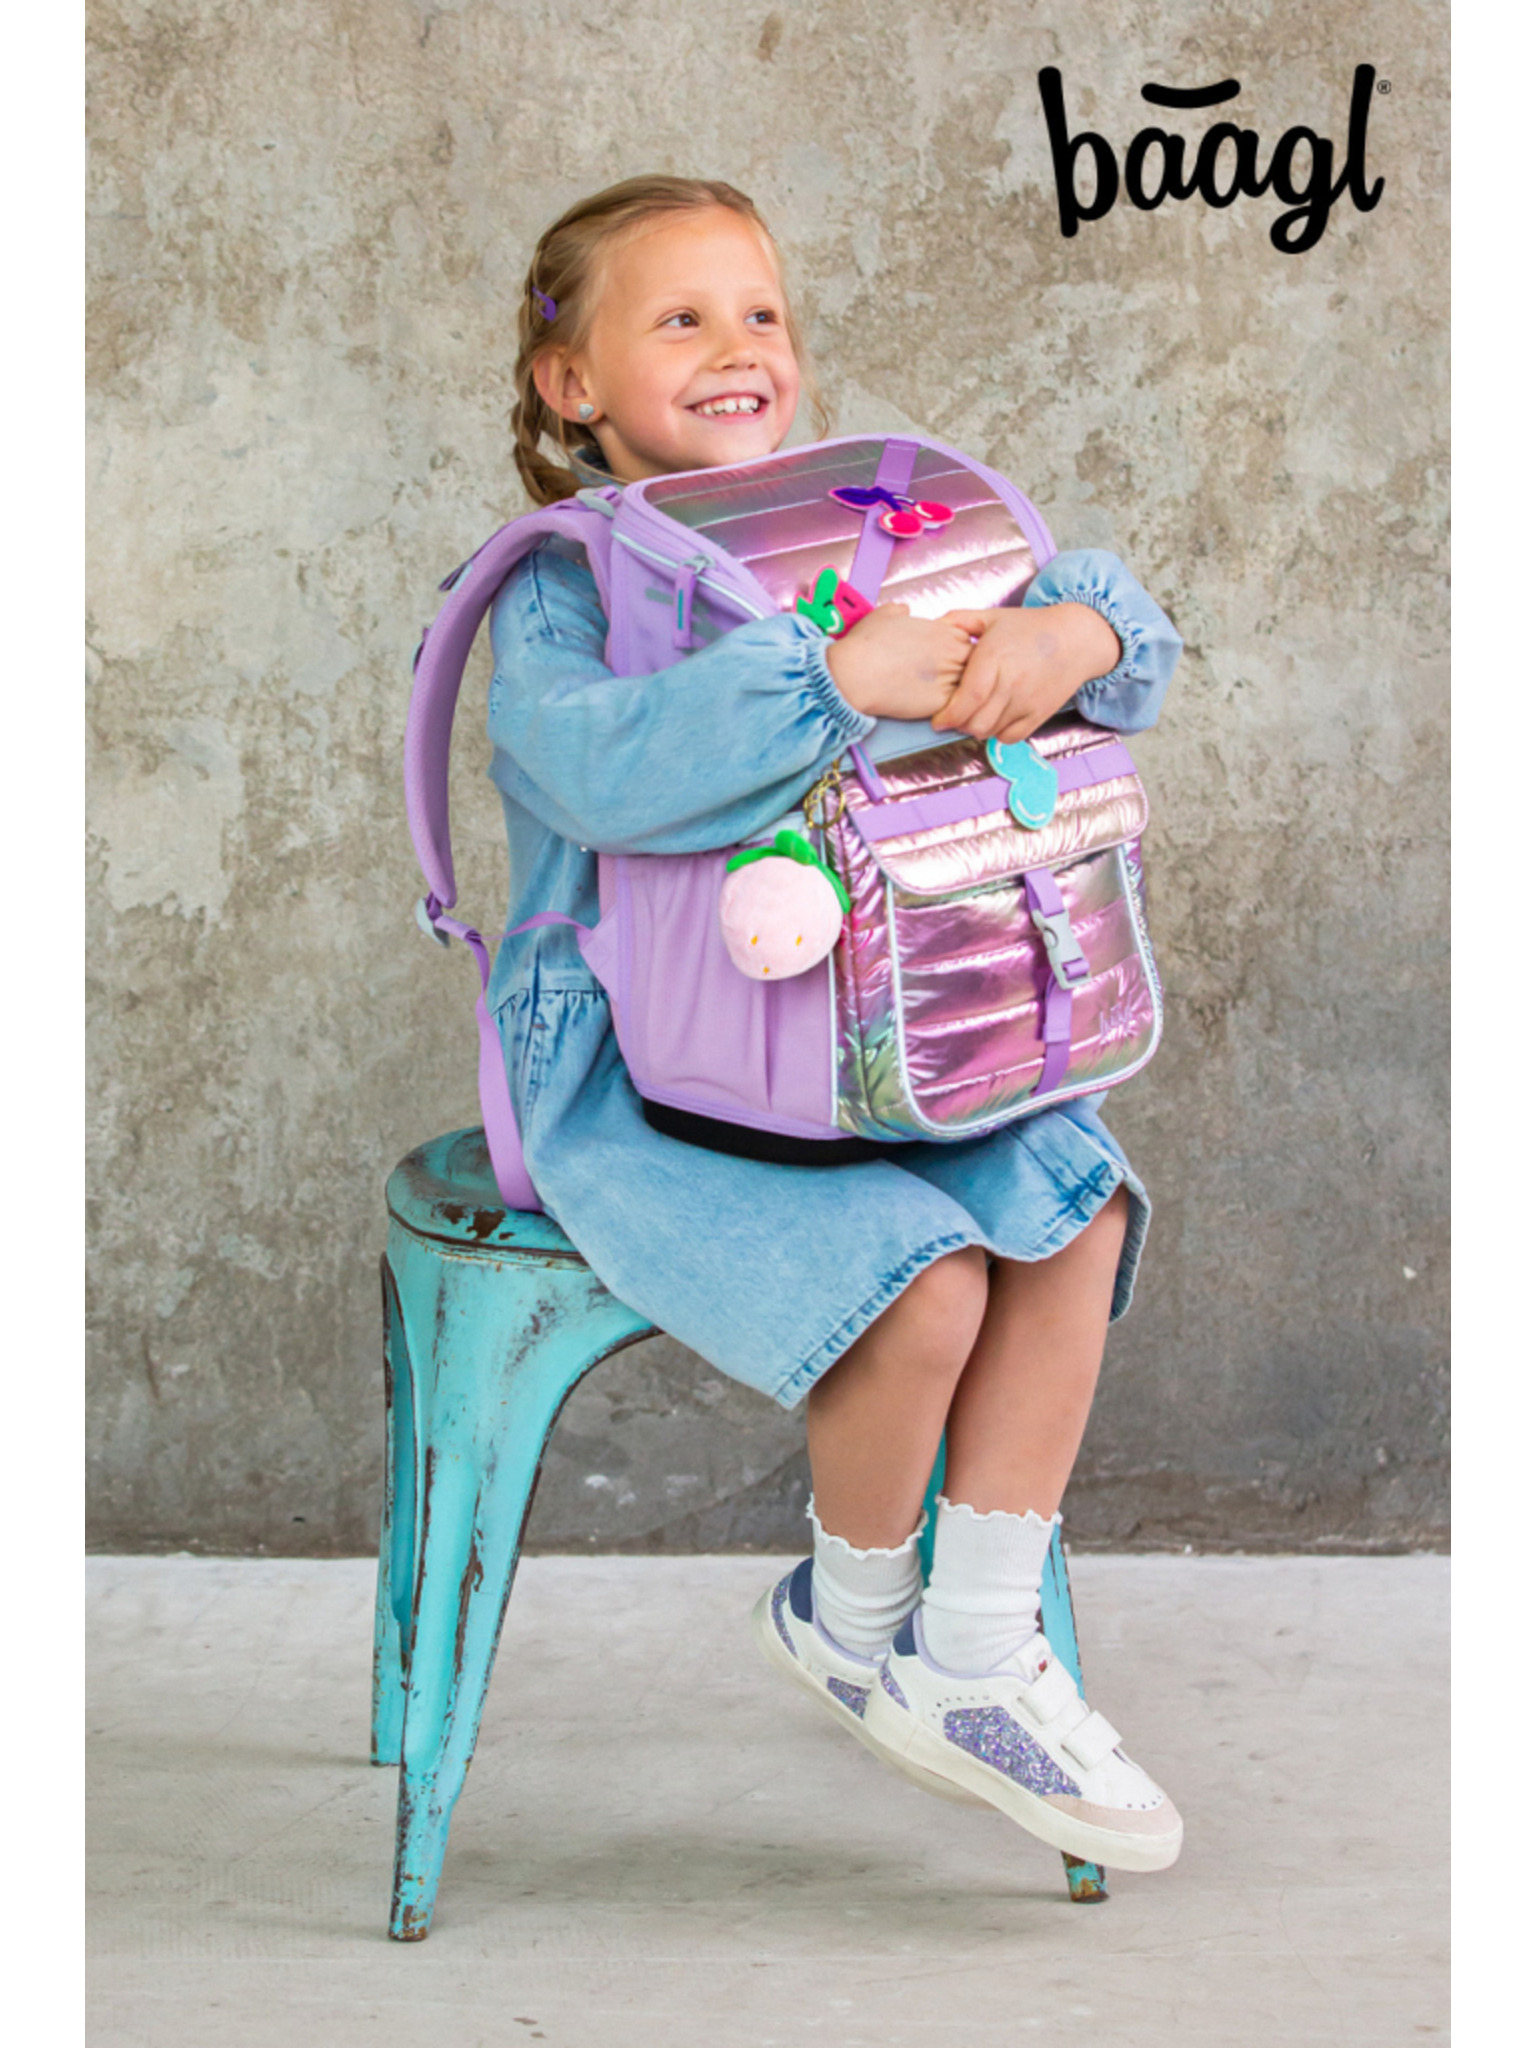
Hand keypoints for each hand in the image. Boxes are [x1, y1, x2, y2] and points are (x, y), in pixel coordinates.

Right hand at [825, 603, 988, 721]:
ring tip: (939, 698)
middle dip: (961, 672)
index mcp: (943, 630)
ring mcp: (951, 677)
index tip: (939, 661)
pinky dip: (951, 709)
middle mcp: (952, 651)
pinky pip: (958, 707)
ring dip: (959, 693)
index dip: (954, 653)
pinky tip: (935, 710)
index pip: (966, 641)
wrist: (856, 674)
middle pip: (972, 664)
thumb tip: (905, 611)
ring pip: (969, 687)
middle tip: (942, 682)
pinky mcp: (944, 702)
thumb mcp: (884, 615)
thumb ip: (900, 611)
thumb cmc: (866, 644)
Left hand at [929, 603, 1120, 744]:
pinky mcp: (1040, 713)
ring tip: (975, 715)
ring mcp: (1027, 700)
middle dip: (959, 724)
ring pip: (991, 731)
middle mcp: (1011, 682)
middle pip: (975, 722)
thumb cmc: (1030, 627)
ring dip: (977, 728)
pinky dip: (999, 734)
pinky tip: (996, 720)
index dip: (948, 716)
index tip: (939, 719)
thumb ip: (960, 619)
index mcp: (994, 658)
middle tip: (955, 716)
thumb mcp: (993, 617)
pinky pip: (1011, 737)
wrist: (1076, 638)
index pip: (966, 700)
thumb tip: (933, 626)